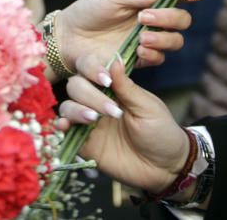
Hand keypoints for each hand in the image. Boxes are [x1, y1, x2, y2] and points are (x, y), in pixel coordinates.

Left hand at [56, 0, 202, 79]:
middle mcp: (155, 20)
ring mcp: (149, 40)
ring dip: (163, 38)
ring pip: (176, 41)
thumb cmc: (90, 10)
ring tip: (141, 37)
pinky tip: (138, 49)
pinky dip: (152, 54)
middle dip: (170, 18)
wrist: (68, 37)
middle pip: (183, 20)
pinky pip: (158, 59)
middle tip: (144, 17)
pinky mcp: (139, 59)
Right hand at [58, 58, 189, 193]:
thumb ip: (127, 87)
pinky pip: (65, 133)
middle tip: (112, 111)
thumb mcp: (147, 107)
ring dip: (77, 110)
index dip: (92, 69)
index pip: (92, 69)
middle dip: (89, 95)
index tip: (105, 79)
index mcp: (114, 88)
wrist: (164, 167)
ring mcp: (90, 123)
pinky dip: (61, 126)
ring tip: (94, 119)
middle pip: (76, 86)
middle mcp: (97, 102)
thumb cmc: (160, 132)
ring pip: (67, 107)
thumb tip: (114, 60)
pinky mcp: (85, 144)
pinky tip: (66, 126)